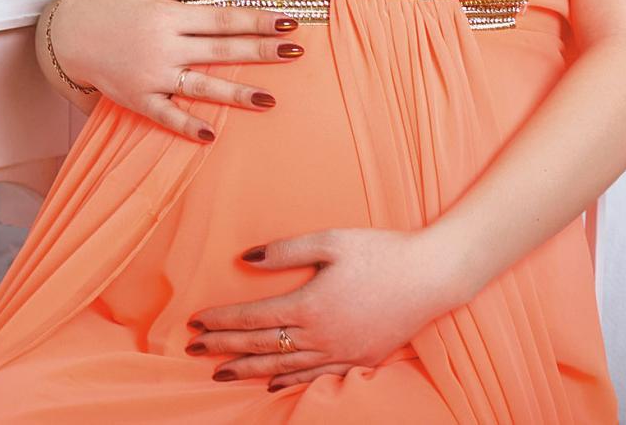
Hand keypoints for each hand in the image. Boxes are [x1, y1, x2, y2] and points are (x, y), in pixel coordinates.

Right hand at [49, 0, 303, 141]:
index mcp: (168, 15)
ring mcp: (151, 76)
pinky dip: (187, 125)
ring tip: (269, 99)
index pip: (222, 18)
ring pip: (200, 86)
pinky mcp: (138, 99)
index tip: (288, 22)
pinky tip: (212, 135)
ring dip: (235, 93)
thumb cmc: (113, 3)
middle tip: (295, 52)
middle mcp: (163, 47)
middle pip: (220, 50)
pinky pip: (166, 115)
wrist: (67, 34)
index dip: (256, 19)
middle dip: (260, 51)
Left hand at [184, 227, 469, 390]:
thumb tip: (245, 259)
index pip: (252, 318)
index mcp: (308, 306)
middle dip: (224, 348)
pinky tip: (272, 385)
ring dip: (249, 371)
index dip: (221, 322)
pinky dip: (288, 381)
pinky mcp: (360, 359)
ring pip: (283, 367)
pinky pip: (315, 376)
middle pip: (261, 346)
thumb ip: (284, 251)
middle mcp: (320, 336)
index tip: (195, 322)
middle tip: (193, 349)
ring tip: (221, 373)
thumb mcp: (329, 241)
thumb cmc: (381, 252)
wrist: (432, 276)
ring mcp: (340, 352)